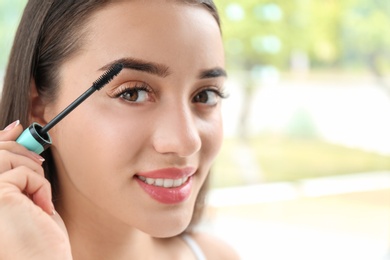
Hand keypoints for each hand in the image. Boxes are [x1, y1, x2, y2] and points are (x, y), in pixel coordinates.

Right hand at [0, 120, 71, 259]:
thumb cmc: (37, 238)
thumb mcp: (25, 196)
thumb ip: (14, 169)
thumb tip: (15, 130)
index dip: (2, 139)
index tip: (18, 128)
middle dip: (22, 151)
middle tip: (41, 165)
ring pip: (7, 158)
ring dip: (34, 174)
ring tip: (40, 200)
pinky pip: (23, 173)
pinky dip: (41, 186)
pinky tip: (43, 209)